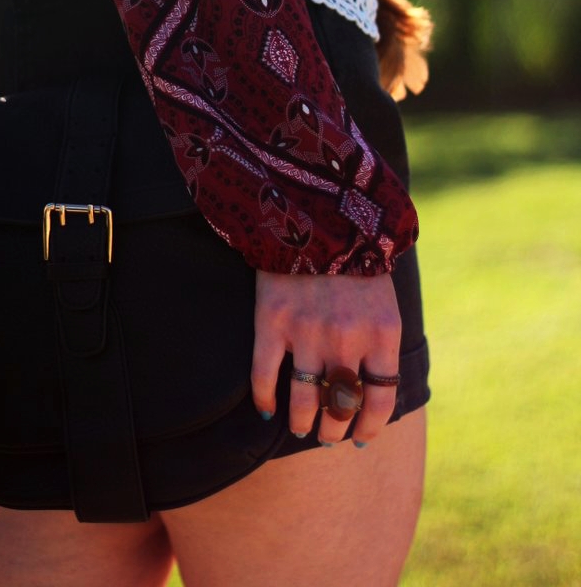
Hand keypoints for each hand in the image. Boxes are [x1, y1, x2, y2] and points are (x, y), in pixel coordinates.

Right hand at [251, 269, 400, 444]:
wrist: (314, 210)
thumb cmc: (353, 256)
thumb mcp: (382, 298)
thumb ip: (380, 342)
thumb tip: (371, 390)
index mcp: (382, 332)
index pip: (380, 399)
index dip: (370, 426)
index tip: (361, 437)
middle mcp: (346, 338)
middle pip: (341, 406)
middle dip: (335, 429)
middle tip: (328, 435)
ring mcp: (307, 331)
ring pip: (304, 400)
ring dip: (302, 423)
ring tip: (300, 428)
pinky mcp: (271, 321)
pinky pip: (265, 375)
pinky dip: (264, 398)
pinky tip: (267, 408)